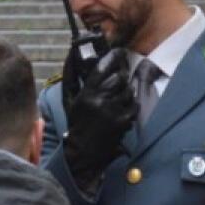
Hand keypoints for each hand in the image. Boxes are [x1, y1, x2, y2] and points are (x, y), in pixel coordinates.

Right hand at [61, 47, 137, 188]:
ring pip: (129, 91)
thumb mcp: (70, 101)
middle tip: (120, 80)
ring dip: (126, 92)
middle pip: (120, 78)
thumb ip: (70, 77)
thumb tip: (71, 54)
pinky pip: (134, 105)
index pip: (102, 68)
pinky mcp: (122, 121)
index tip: (119, 52)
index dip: (113, 57)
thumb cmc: (77, 125)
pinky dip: (131, 106)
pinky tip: (122, 111)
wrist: (83, 152)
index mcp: (86, 94)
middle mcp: (99, 100)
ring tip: (118, 99)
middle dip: (122, 77)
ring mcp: (112, 111)